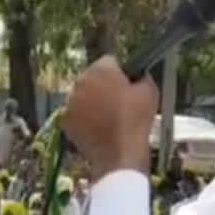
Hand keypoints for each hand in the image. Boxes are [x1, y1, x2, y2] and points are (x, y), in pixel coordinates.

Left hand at [61, 56, 156, 182]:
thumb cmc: (137, 120)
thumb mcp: (149, 91)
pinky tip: (97, 127)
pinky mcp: (65, 120)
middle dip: (102, 85)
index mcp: (100, 70)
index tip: (126, 84)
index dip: (119, 72)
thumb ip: (142, 76)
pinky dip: (83, 118)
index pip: (109, 61)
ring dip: (91, 101)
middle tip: (117, 102)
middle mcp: (80, 82)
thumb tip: (138, 74)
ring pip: (82, 95)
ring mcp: (70, 101)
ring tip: (107, 116)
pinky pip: (75, 113)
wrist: (120, 152)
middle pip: (92, 78)